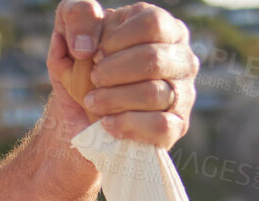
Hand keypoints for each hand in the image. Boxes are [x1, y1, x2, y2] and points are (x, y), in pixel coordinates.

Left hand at [48, 0, 197, 147]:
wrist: (83, 112)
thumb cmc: (84, 65)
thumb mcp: (74, 32)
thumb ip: (77, 17)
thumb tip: (85, 44)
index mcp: (164, 27)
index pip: (152, 24)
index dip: (117, 40)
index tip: (95, 54)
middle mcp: (182, 58)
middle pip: (153, 59)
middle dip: (113, 71)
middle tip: (93, 78)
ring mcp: (184, 93)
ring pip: (154, 93)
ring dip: (114, 99)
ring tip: (92, 102)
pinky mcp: (178, 125)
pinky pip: (161, 126)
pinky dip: (128, 125)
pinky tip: (107, 123)